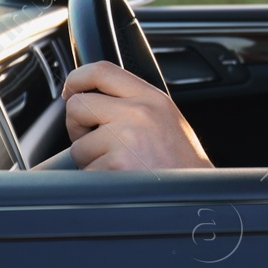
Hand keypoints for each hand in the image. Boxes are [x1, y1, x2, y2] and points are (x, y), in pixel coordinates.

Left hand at [62, 61, 212, 170]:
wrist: (196, 197)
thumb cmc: (181, 165)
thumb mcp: (166, 119)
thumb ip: (134, 103)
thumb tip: (96, 99)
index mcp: (151, 98)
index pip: (101, 70)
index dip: (77, 79)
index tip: (70, 90)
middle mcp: (138, 113)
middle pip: (78, 106)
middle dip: (78, 127)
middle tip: (95, 141)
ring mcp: (125, 139)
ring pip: (78, 146)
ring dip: (90, 161)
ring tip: (118, 167)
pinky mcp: (115, 165)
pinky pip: (85, 172)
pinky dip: (95, 181)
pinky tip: (118, 182)